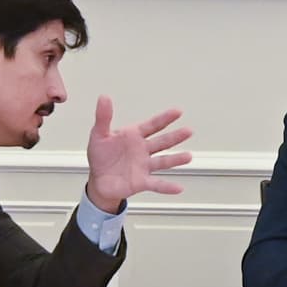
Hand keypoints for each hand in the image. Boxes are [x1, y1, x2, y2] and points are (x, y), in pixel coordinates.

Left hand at [85, 97, 192, 212]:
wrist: (98, 180)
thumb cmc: (100, 156)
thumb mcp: (98, 135)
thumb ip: (103, 117)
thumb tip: (104, 98)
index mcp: (134, 137)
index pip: (152, 125)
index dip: (164, 119)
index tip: (177, 112)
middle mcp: (143, 150)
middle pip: (162, 142)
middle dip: (175, 136)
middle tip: (188, 131)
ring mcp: (144, 166)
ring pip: (163, 161)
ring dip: (176, 159)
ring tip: (188, 156)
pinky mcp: (142, 182)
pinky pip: (156, 184)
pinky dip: (167, 186)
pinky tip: (178, 188)